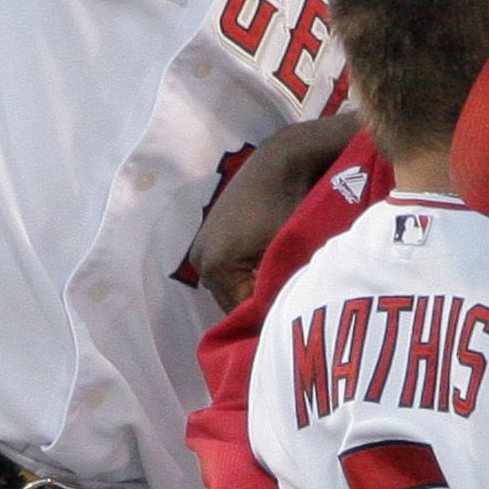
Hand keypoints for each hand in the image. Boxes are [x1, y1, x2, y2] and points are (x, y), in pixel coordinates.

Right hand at [191, 112, 363, 310]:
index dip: (265, 320)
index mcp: (215, 267)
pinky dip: (245, 274)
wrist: (280, 163)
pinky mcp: (209, 236)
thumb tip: (277, 325)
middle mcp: (200, 260)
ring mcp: (201, 247)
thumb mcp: (285, 255)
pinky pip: (227, 269)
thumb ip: (278, 292)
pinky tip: (268, 271)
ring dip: (251, 291)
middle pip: (231, 302)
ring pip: (230, 286)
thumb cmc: (288, 207)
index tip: (287, 323)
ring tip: (280, 291)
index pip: (239, 313)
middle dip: (257, 307)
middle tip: (286, 311)